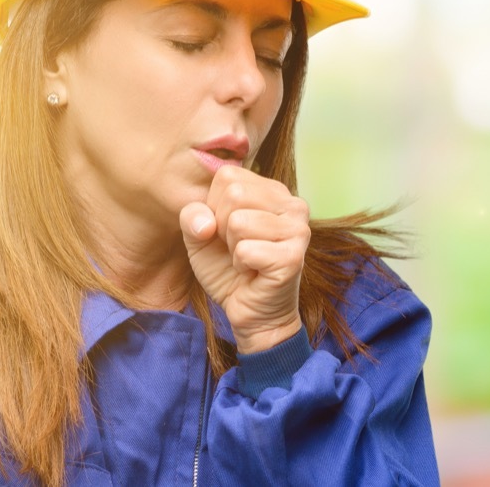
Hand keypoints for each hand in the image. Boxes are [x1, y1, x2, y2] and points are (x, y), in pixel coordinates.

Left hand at [180, 166, 308, 353]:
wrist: (251, 314)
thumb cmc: (228, 270)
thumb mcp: (200, 237)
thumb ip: (192, 215)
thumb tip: (205, 222)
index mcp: (272, 190)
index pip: (227, 175)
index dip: (214, 206)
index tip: (228, 231)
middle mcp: (292, 203)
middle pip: (234, 193)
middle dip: (223, 227)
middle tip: (238, 248)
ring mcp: (298, 228)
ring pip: (238, 221)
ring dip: (233, 249)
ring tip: (248, 260)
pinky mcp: (294, 256)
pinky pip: (246, 250)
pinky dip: (241, 265)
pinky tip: (254, 272)